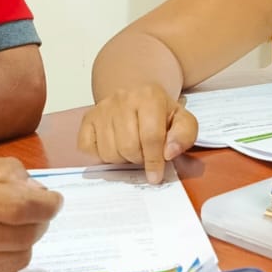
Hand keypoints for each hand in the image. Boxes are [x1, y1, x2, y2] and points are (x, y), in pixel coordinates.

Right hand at [0, 157, 62, 271]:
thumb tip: (37, 190)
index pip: (23, 207)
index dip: (48, 204)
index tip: (53, 201)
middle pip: (27, 235)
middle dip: (37, 221)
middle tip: (27, 213)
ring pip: (19, 258)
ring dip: (21, 242)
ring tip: (3, 230)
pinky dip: (4, 263)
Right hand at [77, 84, 197, 183]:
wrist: (137, 96)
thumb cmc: (160, 114)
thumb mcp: (182, 121)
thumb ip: (184, 135)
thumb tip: (169, 153)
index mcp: (150, 97)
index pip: (151, 137)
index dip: (154, 161)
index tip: (155, 176)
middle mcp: (123, 99)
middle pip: (128, 147)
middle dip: (138, 159)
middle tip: (144, 155)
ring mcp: (102, 109)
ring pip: (108, 151)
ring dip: (121, 159)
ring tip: (131, 150)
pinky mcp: (87, 118)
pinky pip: (88, 148)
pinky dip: (100, 156)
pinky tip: (113, 147)